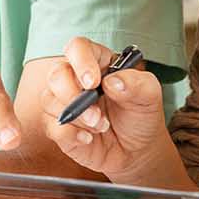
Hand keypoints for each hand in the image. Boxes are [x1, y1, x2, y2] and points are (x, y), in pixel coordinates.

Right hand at [38, 36, 169, 179]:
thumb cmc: (140, 116)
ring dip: (76, 117)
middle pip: (56, 74)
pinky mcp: (59, 126)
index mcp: (98, 62)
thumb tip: (113, 81)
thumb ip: (137, 84)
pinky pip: (52, 126)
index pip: (78, 48)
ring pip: (49, 100)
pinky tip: (88, 139)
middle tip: (97, 115)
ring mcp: (64, 102)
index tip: (93, 82)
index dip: (81, 61)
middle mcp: (76, 79)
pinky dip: (70, 134)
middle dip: (73, 95)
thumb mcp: (149, 97)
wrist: (136, 151)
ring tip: (100, 127)